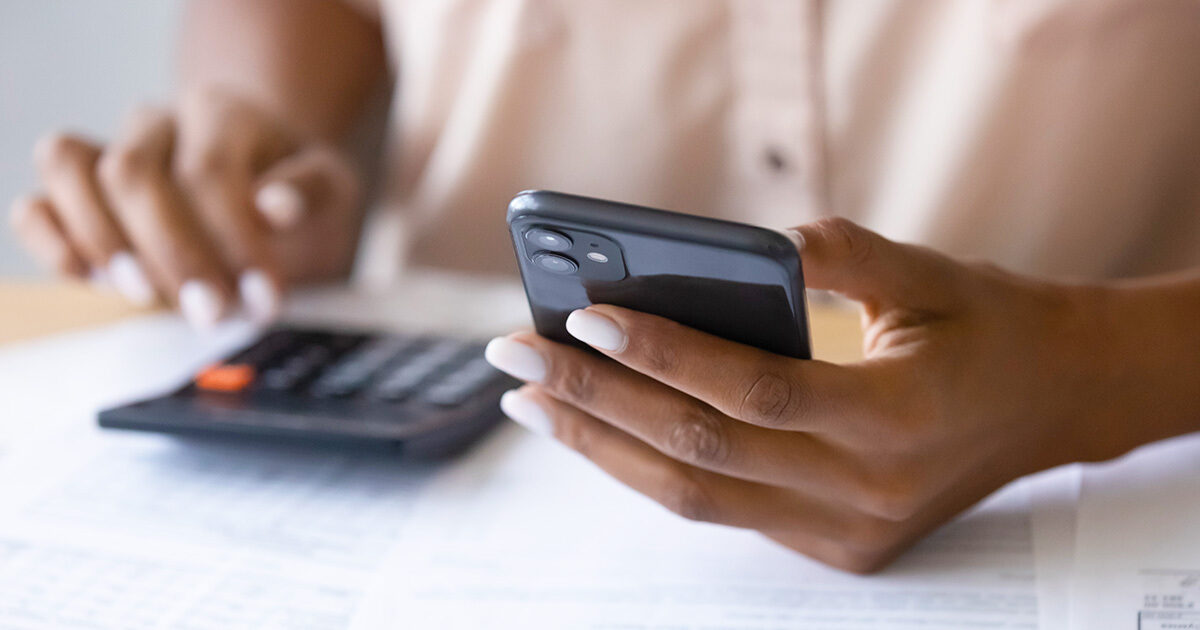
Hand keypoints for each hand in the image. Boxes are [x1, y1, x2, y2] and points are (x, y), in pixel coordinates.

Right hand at [9, 88, 361, 327]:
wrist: (266, 183)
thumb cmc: (298, 191)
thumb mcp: (331, 190)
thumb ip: (309, 193)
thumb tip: (274, 206)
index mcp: (222, 114)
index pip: (208, 170)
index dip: (233, 240)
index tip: (264, 299)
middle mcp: (157, 122)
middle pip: (132, 173)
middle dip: (171, 253)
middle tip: (213, 313)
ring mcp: (110, 152)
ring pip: (68, 169)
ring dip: (104, 241)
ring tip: (148, 295)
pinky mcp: (79, 195)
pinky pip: (37, 203)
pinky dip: (50, 239)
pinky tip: (88, 278)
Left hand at [484, 218, 1118, 572]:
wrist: (1055, 401)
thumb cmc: (991, 326)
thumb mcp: (934, 272)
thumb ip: (846, 255)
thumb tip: (754, 247)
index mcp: (900, 420)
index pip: (756, 392)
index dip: (666, 356)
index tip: (586, 319)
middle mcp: (867, 492)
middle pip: (702, 453)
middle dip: (597, 404)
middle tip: (518, 359)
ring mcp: (847, 532)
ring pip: (697, 498)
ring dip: (604, 448)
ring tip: (535, 403)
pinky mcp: (834, 547)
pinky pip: (721, 509)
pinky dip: (652, 469)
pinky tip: (601, 428)